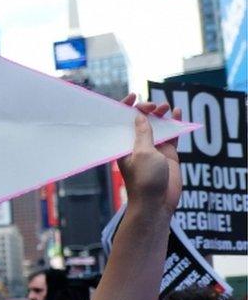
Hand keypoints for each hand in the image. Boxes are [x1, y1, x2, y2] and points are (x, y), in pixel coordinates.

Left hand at [118, 93, 181, 216]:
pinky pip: (171, 135)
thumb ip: (144, 134)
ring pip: (156, 126)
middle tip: (153, 107)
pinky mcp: (167, 154)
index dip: (125, 107)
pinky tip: (177, 112)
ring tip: (165, 107)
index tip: (133, 96)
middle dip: (145, 110)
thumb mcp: (143, 153)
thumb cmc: (144, 180)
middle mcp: (136, 145)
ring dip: (160, 115)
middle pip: (140, 122)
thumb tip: (140, 116)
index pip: (121, 122)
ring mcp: (152, 149)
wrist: (157, 203)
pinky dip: (174, 123)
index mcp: (122, 145)